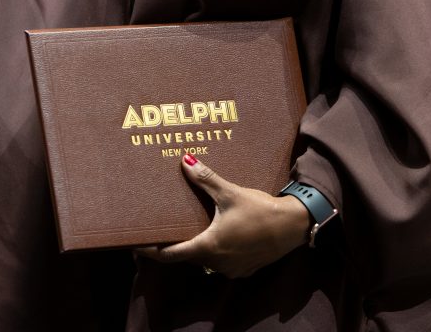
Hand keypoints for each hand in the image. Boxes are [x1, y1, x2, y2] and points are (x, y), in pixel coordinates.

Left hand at [136, 154, 310, 277]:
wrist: (295, 225)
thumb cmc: (260, 210)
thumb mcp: (231, 193)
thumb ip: (206, 179)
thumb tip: (185, 161)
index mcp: (207, 247)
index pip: (169, 255)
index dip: (150, 251)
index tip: (135, 245)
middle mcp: (216, 263)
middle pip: (186, 257)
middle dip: (174, 245)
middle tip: (162, 231)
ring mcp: (231, 269)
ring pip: (205, 259)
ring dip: (196, 247)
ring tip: (189, 230)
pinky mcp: (245, 268)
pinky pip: (222, 261)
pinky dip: (215, 251)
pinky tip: (217, 235)